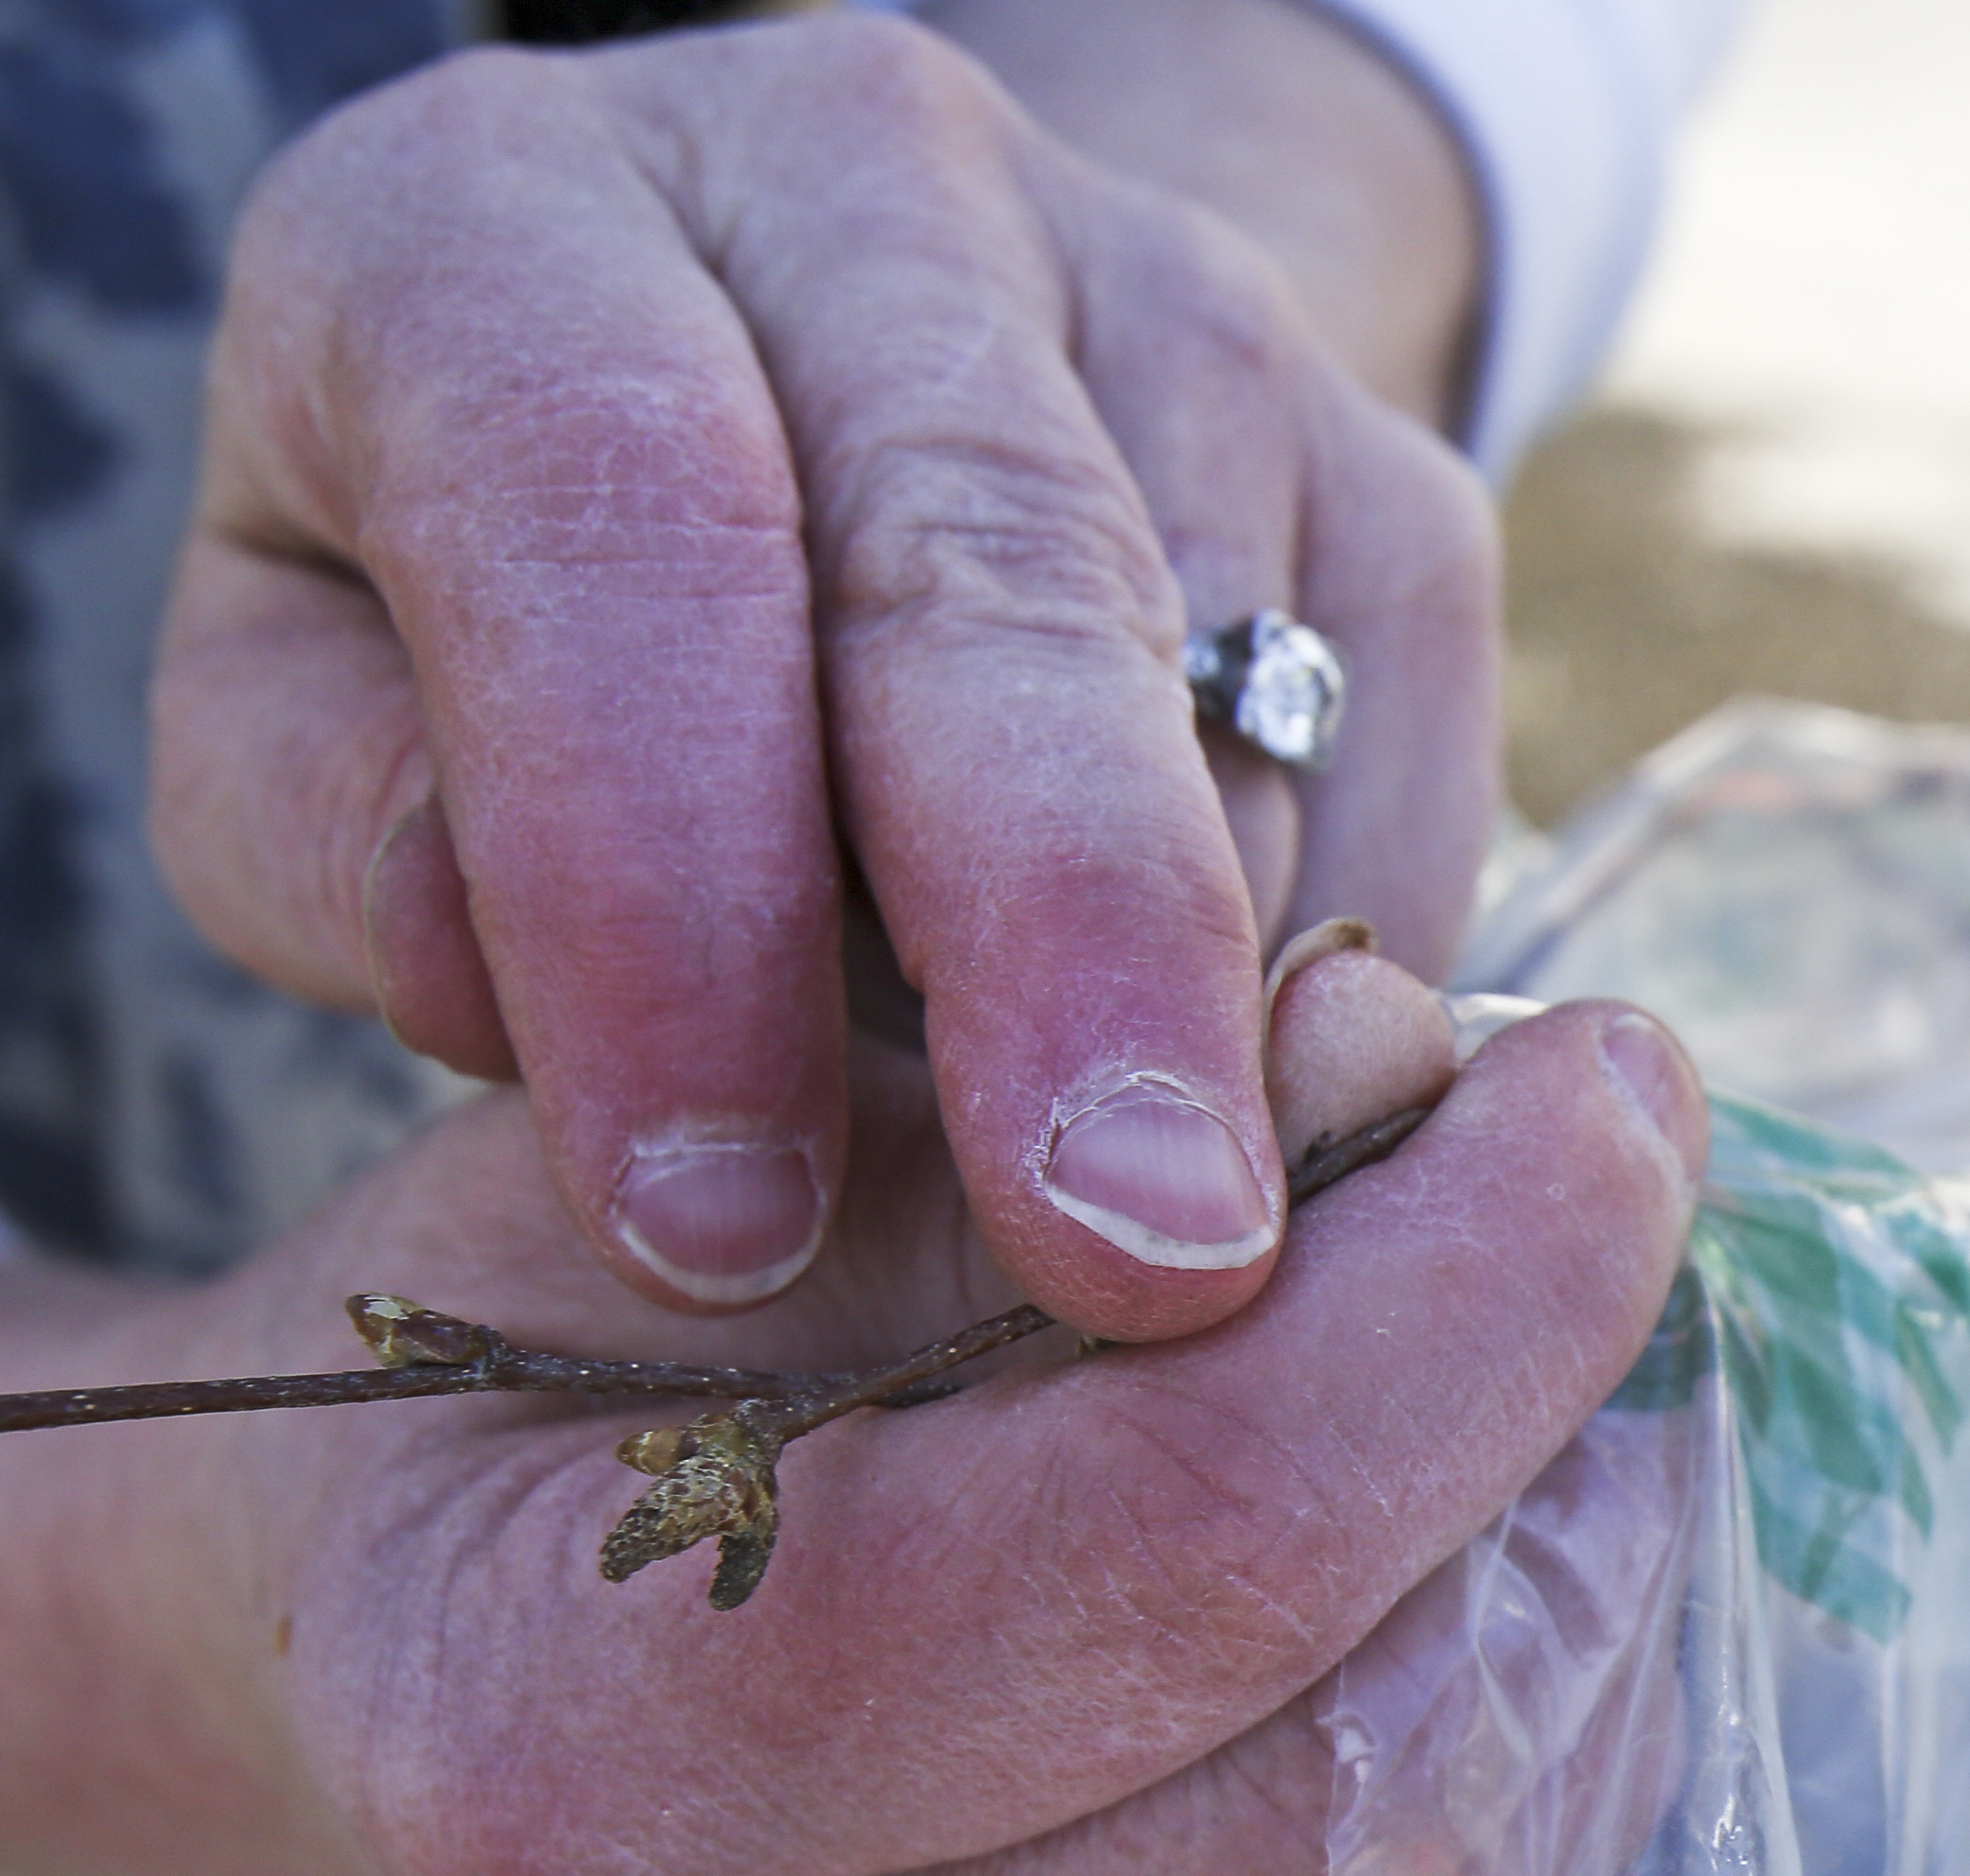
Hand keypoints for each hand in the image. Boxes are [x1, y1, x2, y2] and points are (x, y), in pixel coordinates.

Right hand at [0, 994, 1701, 1875]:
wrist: (402, 1645)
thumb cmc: (518, 1355)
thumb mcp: (728, 1156)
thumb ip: (1060, 1134)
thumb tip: (1424, 1082)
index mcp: (584, 1771)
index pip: (1190, 1542)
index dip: (1469, 1289)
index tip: (1602, 1082)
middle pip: (1367, 1749)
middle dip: (1544, 1426)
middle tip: (1576, 1189)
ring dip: (1570, 1583)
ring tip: (1526, 1363)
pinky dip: (1521, 1737)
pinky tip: (1476, 1553)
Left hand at [151, 12, 1494, 1348]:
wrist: (798, 389)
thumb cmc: (480, 610)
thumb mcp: (304, 708)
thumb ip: (351, 838)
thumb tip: (514, 996)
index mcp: (496, 228)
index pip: (608, 502)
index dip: (663, 879)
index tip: (717, 1223)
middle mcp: (854, 186)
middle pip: (997, 556)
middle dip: (1062, 932)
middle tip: (1121, 1249)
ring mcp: (1154, 291)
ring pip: (1234, 674)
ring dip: (1197, 995)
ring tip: (1120, 1228)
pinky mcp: (1367, 439)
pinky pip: (1398, 739)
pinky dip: (1318, 965)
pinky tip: (1214, 1088)